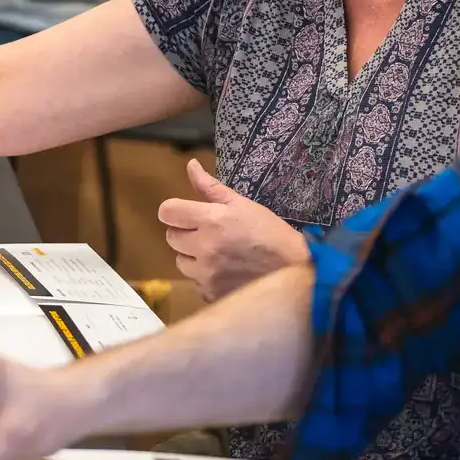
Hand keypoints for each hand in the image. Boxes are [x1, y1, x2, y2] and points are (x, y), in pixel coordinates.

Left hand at [157, 158, 309, 302]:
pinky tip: (224, 272)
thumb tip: (190, 166)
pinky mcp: (212, 294)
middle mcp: (204, 248)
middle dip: (185, 233)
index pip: (167, 212)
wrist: (292, 270)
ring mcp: (207, 274)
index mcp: (210, 220)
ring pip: (181, 262)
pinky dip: (205, 278)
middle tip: (207, 233)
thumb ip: (211, 187)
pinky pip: (196, 283)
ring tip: (216, 253)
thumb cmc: (269, 232)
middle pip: (171, 237)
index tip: (185, 214)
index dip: (174, 211)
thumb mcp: (241, 204)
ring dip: (192, 257)